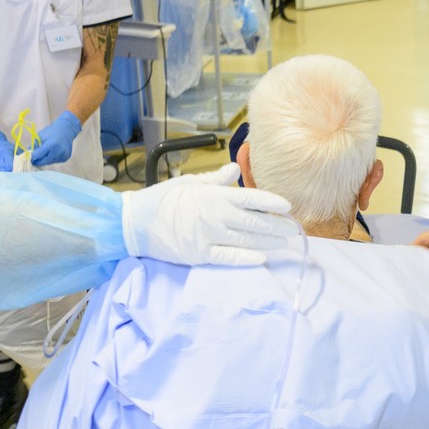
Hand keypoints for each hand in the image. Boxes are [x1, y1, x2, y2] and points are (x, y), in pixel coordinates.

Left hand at [31, 110, 80, 165]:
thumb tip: (28, 155)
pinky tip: (52, 152)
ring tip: (44, 153)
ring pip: (50, 162)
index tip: (28, 158)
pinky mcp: (66, 158)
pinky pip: (55, 161)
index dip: (32, 157)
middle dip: (38, 161)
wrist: (66, 129)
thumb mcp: (40, 136)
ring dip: (45, 160)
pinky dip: (51, 159)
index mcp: (52, 144)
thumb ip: (34, 146)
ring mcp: (64, 155)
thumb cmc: (51, 131)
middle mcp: (59, 151)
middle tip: (33, 159)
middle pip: (44, 161)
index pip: (39, 155)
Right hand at [122, 163, 296, 265]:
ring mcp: (207, 236)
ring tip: (283, 242)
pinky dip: (246, 258)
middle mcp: (214, 215)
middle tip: (293, 228)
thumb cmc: (163, 200)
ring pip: (245, 240)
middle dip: (276, 225)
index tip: (287, 205)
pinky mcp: (199, 255)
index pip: (250, 197)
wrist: (135, 223)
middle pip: (254, 221)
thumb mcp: (189, 183)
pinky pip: (228, 257)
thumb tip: (235, 170)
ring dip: (268, 241)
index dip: (271, 201)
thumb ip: (216, 180)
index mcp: (213, 195)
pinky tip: (262, 258)